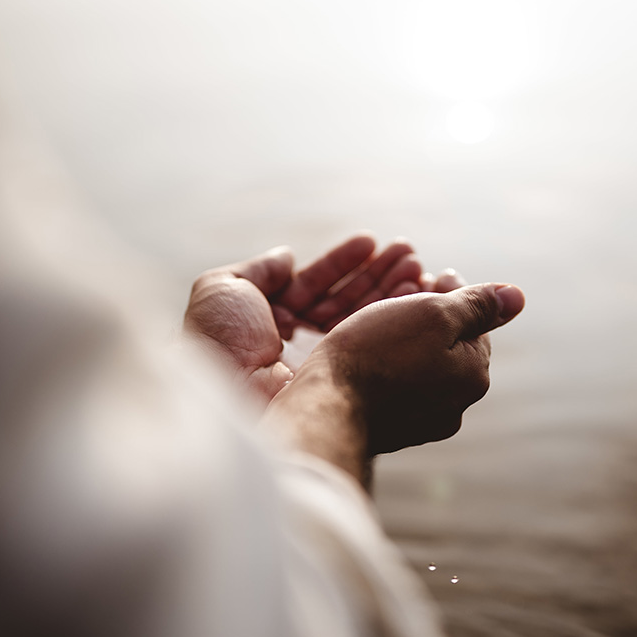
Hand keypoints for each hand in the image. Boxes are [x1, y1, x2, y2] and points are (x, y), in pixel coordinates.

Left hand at [184, 233, 427, 402]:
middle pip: (344, 300)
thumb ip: (258, 269)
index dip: (342, 263)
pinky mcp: (339, 379)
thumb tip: (287, 255)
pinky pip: (371, 341)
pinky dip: (391, 315)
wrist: (228, 393)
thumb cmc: (219, 342)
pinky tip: (412, 293)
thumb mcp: (223, 290)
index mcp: (270, 319)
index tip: (371, 242)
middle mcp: (297, 342)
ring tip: (417, 266)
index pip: (314, 284)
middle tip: (409, 254)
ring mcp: (319, 362)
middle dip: (376, 275)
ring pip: (361, 319)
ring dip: (390, 290)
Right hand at [269, 282, 525, 480]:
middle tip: (408, 292)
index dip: (454, 297)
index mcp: (473, 376)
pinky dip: (388, 367)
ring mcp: (421, 424)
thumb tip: (517, 296)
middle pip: (449, 349)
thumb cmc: (377, 354)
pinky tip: (365, 353)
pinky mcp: (389, 431)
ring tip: (381, 318)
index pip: (475, 326)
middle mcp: (454, 406)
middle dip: (433, 319)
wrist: (326, 407)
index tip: (434, 274)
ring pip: (422, 369)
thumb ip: (476, 304)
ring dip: (408, 342)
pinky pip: (397, 389)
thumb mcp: (432, 314)